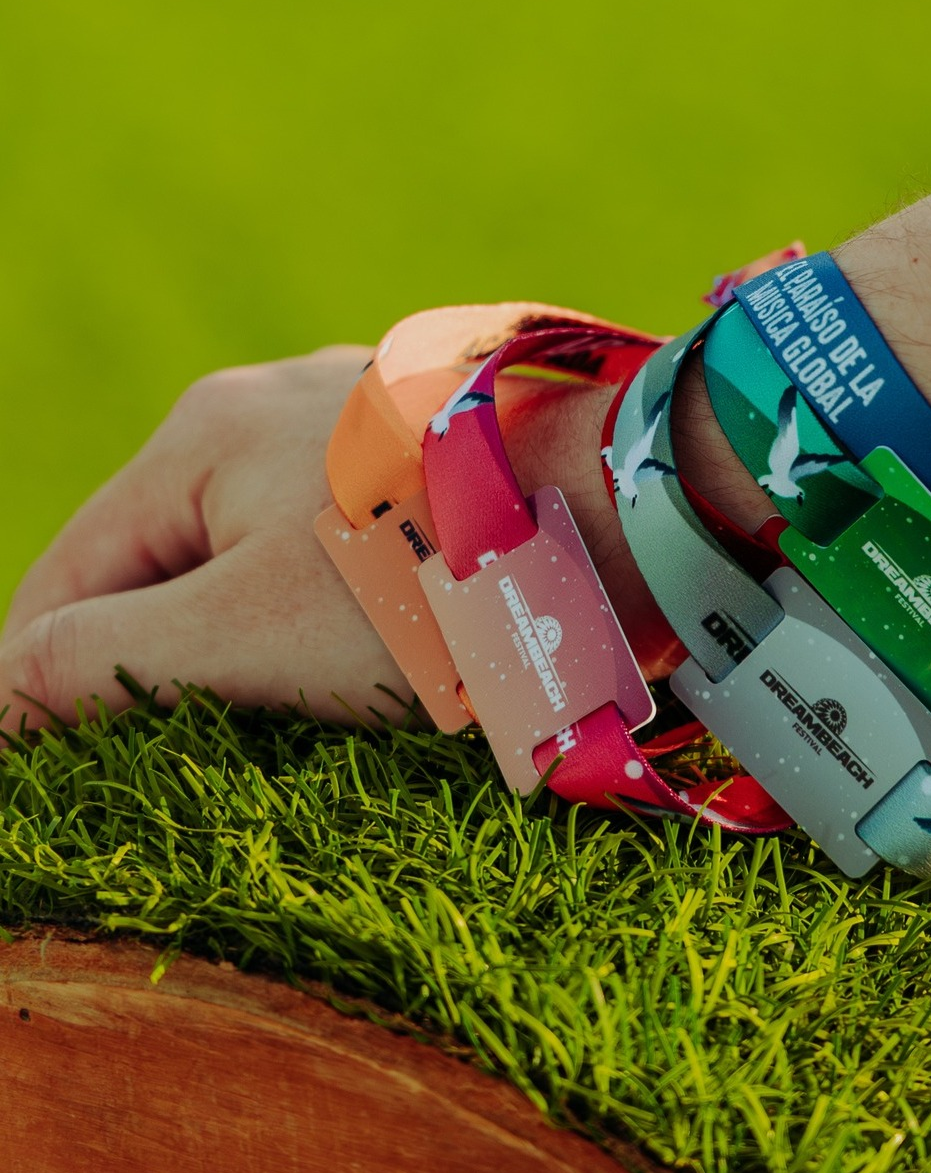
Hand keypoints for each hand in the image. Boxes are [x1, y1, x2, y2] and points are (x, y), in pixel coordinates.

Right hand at [0, 343, 706, 736]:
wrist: (628, 518)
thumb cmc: (430, 580)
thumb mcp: (239, 635)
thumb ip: (95, 660)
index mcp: (206, 434)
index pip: (72, 568)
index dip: (34, 674)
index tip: (41, 762)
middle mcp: (286, 410)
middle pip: (177, 560)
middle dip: (159, 657)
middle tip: (159, 758)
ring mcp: (376, 436)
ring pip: (275, 558)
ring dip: (257, 640)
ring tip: (273, 724)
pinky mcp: (448, 471)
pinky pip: (358, 552)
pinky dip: (341, 611)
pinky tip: (370, 660)